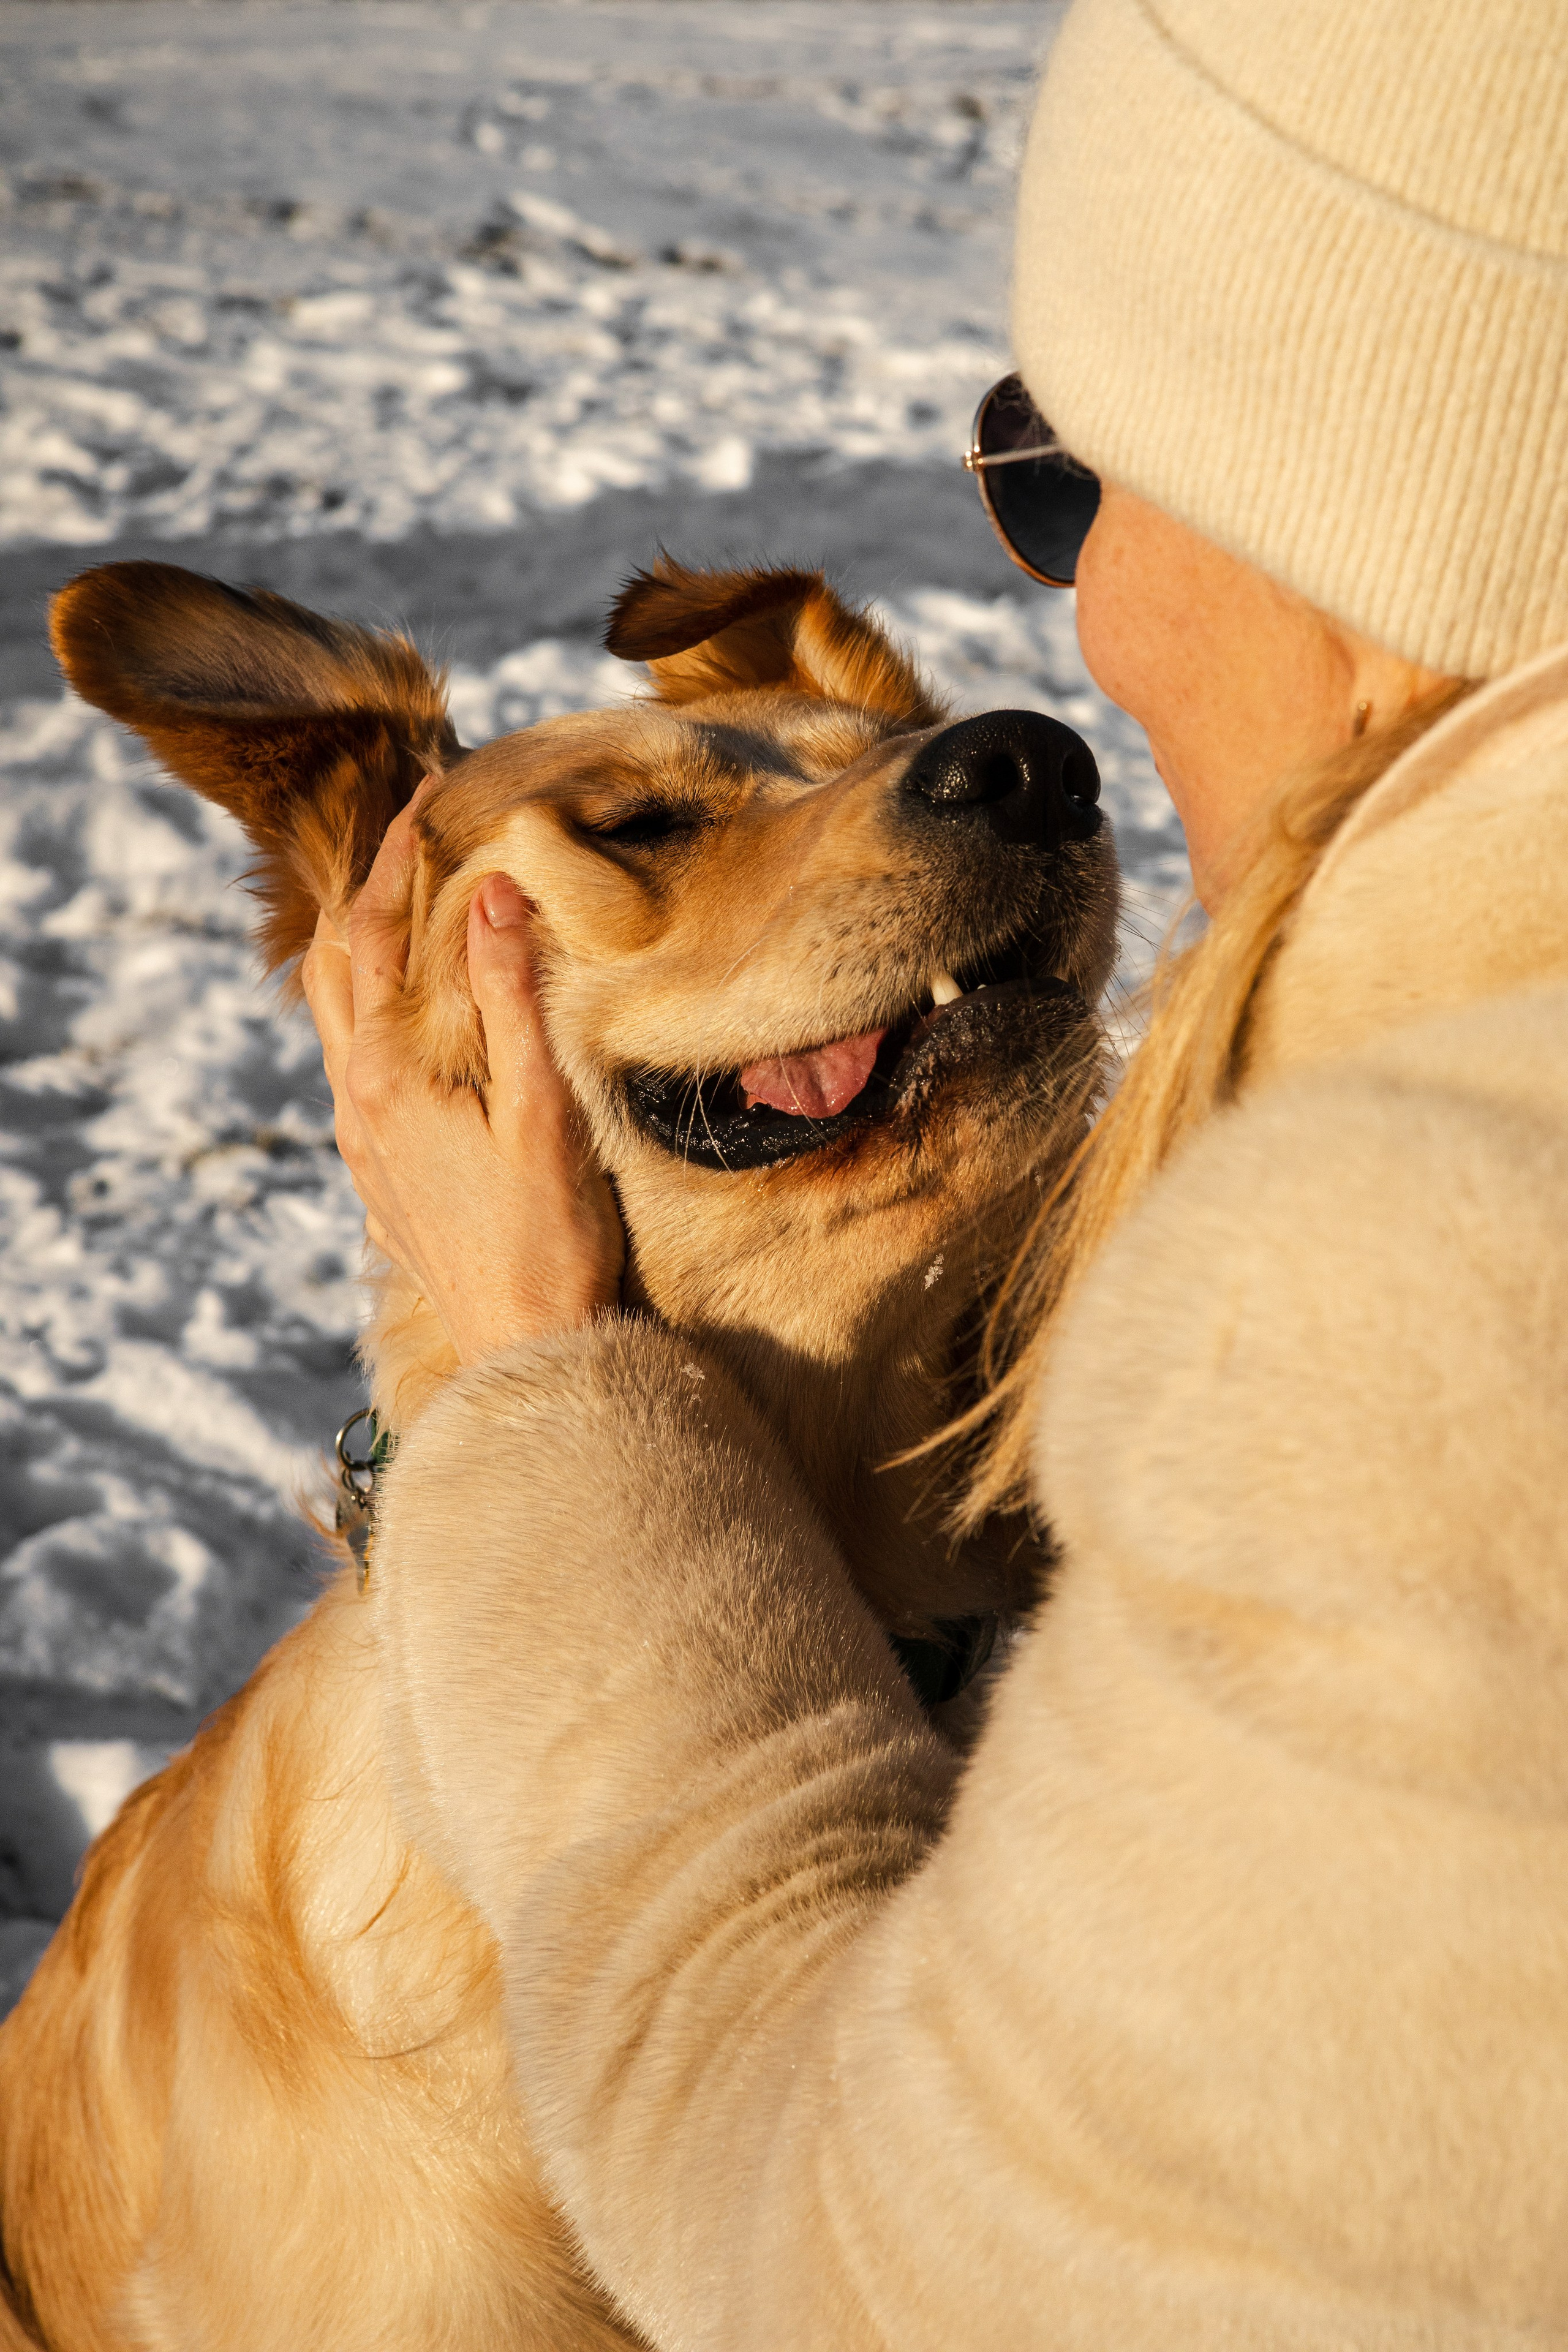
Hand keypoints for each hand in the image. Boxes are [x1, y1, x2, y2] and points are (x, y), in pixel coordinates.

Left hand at [300, 794, 624, 1364]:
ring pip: (333, 1023)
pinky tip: (408, 1017)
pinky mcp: (378, 1179)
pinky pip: (354, 1071)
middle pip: (329, 971)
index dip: (394, 861)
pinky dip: (369, 1016)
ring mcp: (359, 1145)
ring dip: (357, 957)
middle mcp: (354, 1104)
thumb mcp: (542, 1108)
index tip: (421, 801)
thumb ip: (511, 996)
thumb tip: (491, 892)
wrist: (531, 1351)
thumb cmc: (550, 1237)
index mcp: (385, 1077)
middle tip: (401, 843)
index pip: (369, 936)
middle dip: (358, 897)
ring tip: (398, 911)